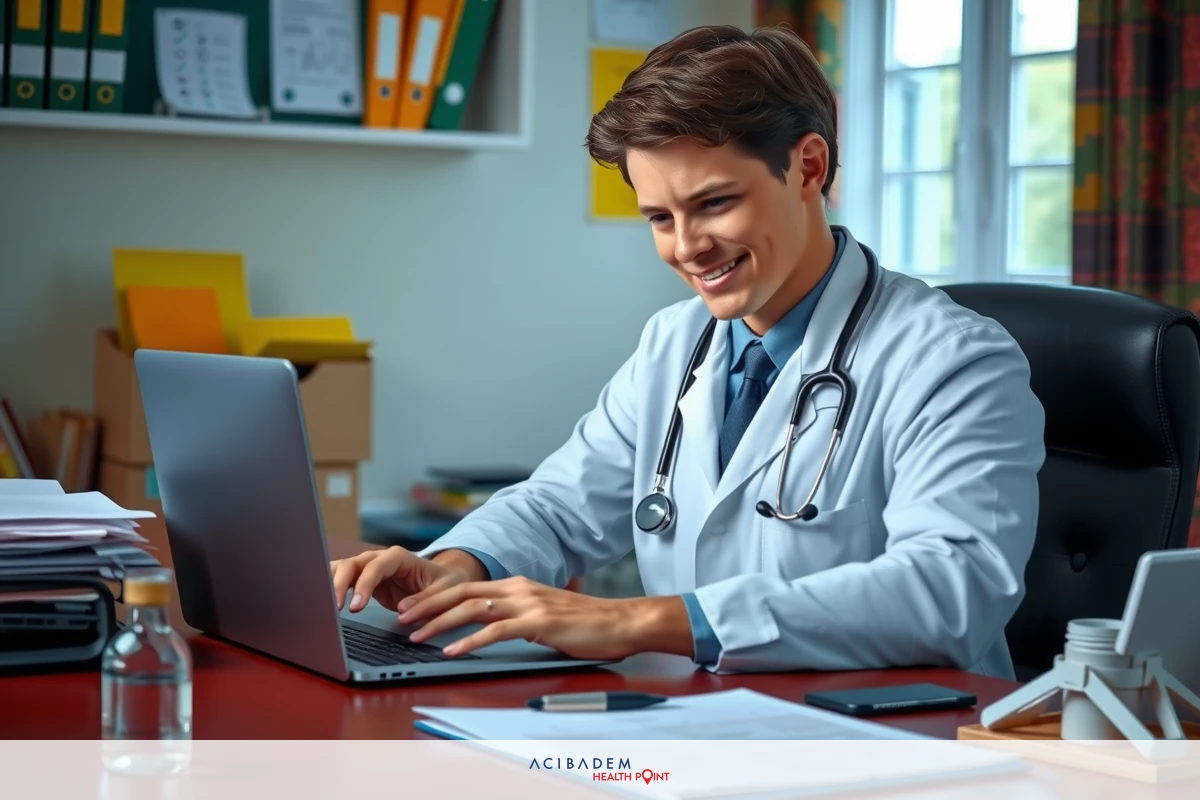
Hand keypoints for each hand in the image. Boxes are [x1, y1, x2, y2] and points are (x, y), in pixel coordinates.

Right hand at [330, 546, 485, 612]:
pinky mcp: (362, 580)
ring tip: (323, 606)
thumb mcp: (444, 591)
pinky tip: (320, 601)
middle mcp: (380, 559)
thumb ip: (425, 599)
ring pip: (342, 569)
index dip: (365, 584)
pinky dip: (329, 588)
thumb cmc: (444, 582)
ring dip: (329, 584)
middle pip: (353, 564)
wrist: (442, 580)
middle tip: (335, 609)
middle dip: (339, 584)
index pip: (377, 566)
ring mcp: (369, 568)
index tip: (357, 606)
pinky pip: (341, 579)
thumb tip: (404, 609)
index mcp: (399, 558)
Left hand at [397, 576, 690, 660]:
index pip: (466, 587)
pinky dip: (469, 642)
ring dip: (440, 623)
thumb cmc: (585, 623)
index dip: (435, 597)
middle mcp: (518, 589)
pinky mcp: (538, 623)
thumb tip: (489, 628)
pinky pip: (494, 631)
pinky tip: (452, 652)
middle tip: (401, 619)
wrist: (620, 622)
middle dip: (427, 606)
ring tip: (417, 636)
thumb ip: (517, 616)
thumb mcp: (544, 614)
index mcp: (517, 585)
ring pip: (472, 609)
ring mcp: (528, 603)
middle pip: (461, 593)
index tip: (411, 609)